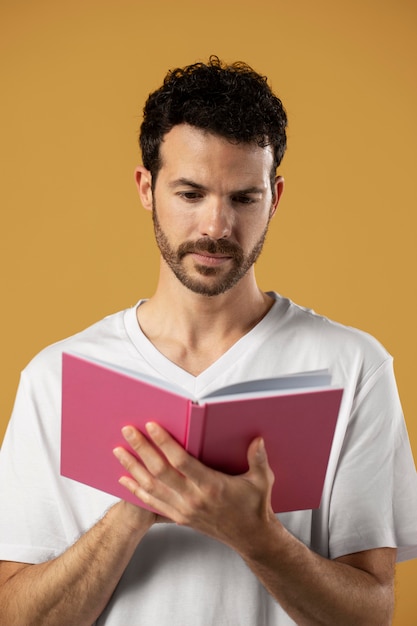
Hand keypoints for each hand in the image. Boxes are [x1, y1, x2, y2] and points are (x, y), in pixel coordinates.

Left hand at [113, 423, 275, 550]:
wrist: (250, 537)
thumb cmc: (255, 505)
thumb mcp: (262, 480)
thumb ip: (258, 459)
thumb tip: (257, 439)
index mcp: (211, 485)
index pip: (181, 461)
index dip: (164, 443)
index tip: (152, 425)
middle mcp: (193, 498)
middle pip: (160, 471)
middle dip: (141, 449)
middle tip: (127, 430)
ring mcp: (184, 510)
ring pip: (151, 487)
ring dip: (132, 468)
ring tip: (118, 451)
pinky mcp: (179, 518)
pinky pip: (152, 503)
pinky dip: (136, 490)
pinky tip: (124, 479)